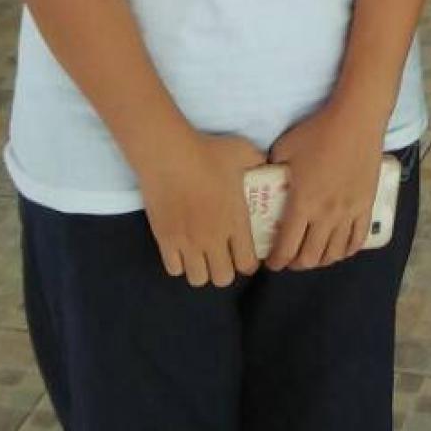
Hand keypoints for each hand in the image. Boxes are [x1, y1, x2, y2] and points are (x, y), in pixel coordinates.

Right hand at [133, 128, 265, 286]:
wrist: (169, 155)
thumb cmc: (208, 152)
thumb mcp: (242, 151)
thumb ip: (257, 161)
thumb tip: (265, 163)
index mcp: (236, 222)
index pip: (248, 264)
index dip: (250, 264)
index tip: (247, 256)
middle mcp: (213, 238)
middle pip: (223, 279)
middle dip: (226, 271)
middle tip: (223, 256)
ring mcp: (188, 242)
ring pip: (197, 278)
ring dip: (201, 270)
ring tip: (201, 255)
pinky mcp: (165, 240)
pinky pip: (174, 269)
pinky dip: (179, 263)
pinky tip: (181, 248)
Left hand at [266, 101, 388, 268]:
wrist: (356, 120)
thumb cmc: (318, 131)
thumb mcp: (284, 149)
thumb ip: (273, 169)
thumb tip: (264, 179)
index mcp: (303, 203)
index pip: (286, 247)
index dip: (277, 261)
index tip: (272, 262)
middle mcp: (325, 214)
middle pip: (310, 257)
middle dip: (296, 264)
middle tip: (290, 258)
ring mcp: (349, 212)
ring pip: (334, 253)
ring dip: (320, 260)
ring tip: (312, 255)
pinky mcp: (366, 205)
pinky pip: (357, 240)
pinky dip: (345, 251)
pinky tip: (338, 249)